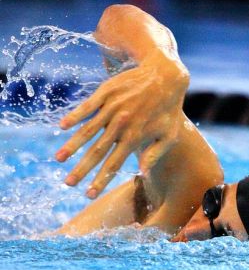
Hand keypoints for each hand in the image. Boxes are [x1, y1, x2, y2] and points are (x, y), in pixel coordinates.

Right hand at [55, 47, 188, 198]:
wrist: (165, 75)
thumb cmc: (169, 108)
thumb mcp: (169, 135)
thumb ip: (155, 154)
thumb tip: (142, 173)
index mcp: (134, 137)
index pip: (113, 164)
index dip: (100, 180)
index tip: (88, 194)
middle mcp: (121, 125)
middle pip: (97, 152)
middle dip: (81, 169)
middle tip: (68, 183)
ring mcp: (112, 108)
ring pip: (88, 131)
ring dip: (72, 146)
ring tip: (59, 158)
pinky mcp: (106, 92)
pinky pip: (87, 106)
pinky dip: (74, 116)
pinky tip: (62, 126)